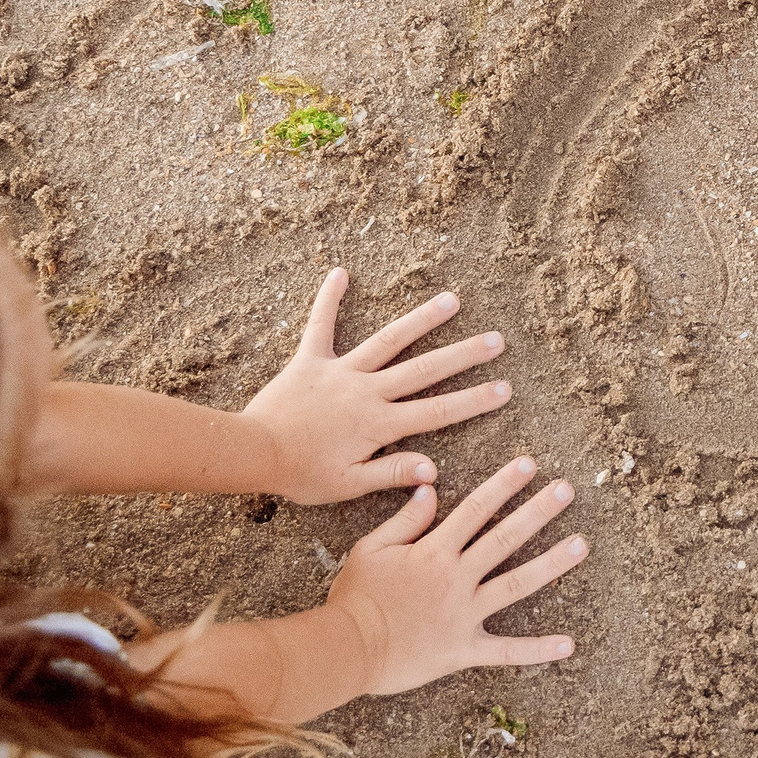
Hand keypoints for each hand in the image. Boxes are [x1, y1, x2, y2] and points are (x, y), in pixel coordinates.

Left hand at [238, 269, 513, 506]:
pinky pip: (321, 325)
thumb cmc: (300, 474)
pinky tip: (340, 273)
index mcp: (378, 423)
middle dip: (464, 354)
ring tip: (452, 300)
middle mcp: (367, 390)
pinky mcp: (311, 360)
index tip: (504, 389)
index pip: (437, 411)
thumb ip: (391, 474)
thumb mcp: (348, 485)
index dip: (473, 400)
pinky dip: (329, 299)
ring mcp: (341, 371)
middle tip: (496, 339)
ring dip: (421, 319)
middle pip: (424, 369)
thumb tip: (434, 469)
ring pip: (388, 340)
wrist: (252, 452)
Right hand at [326, 455, 585, 695]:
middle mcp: (456, 578)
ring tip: (582, 544)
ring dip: (551, 564)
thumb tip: (430, 489)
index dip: (503, 484)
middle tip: (567, 490)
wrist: (346, 648)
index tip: (529, 464)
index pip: (476, 509)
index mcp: (434, 552)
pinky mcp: (463, 649)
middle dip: (537, 512)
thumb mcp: (372, 549)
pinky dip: (537, 650)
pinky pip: (505, 651)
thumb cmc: (356, 598)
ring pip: (516, 585)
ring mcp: (464, 614)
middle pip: (504, 539)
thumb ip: (405, 520)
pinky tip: (569, 645)